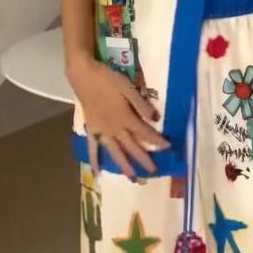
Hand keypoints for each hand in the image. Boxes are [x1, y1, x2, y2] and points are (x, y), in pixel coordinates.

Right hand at [68, 56, 169, 177]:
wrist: (84, 76)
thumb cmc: (108, 79)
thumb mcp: (128, 88)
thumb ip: (141, 105)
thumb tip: (156, 118)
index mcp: (125, 118)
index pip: (145, 133)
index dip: (157, 140)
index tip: (168, 147)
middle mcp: (115, 129)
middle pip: (132, 147)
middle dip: (144, 158)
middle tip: (154, 170)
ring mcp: (102, 131)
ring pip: (115, 151)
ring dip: (124, 165)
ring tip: (132, 177)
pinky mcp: (91, 130)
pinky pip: (92, 148)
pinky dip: (94, 160)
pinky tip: (96, 172)